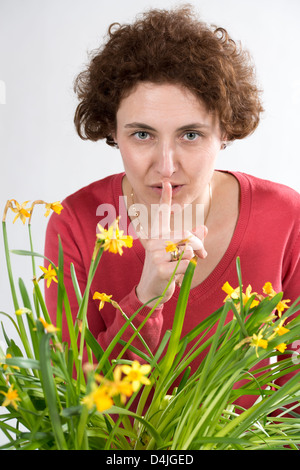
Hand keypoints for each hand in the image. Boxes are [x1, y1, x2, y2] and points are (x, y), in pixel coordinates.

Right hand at [135, 182, 207, 306]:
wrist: (151, 291)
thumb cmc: (165, 270)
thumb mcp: (176, 254)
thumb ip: (189, 241)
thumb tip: (203, 229)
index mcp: (157, 236)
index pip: (161, 214)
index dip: (165, 199)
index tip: (166, 184)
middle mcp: (154, 242)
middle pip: (186, 235)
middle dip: (198, 246)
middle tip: (202, 256)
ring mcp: (156, 255)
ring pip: (188, 249)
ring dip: (192, 260)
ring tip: (181, 268)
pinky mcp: (161, 268)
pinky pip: (186, 264)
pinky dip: (187, 271)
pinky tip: (176, 277)